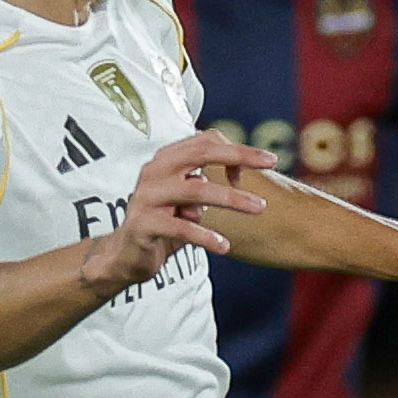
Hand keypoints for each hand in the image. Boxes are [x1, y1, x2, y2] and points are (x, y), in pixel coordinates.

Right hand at [80, 131, 276, 298]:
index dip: (235, 150)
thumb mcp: (187, 200)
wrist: (126, 255)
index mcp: (166, 160)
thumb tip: (237, 173)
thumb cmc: (165, 223)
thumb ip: (206, 184)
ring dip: (232, 198)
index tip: (266, 163)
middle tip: (272, 162)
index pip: (205, 142)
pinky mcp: (144, 224)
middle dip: (239, 155)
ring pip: (196, 190)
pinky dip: (206, 236)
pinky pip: (181, 228)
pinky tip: (225, 246)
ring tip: (259, 207)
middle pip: (202, 154)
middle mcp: (155, 172)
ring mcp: (148, 197)